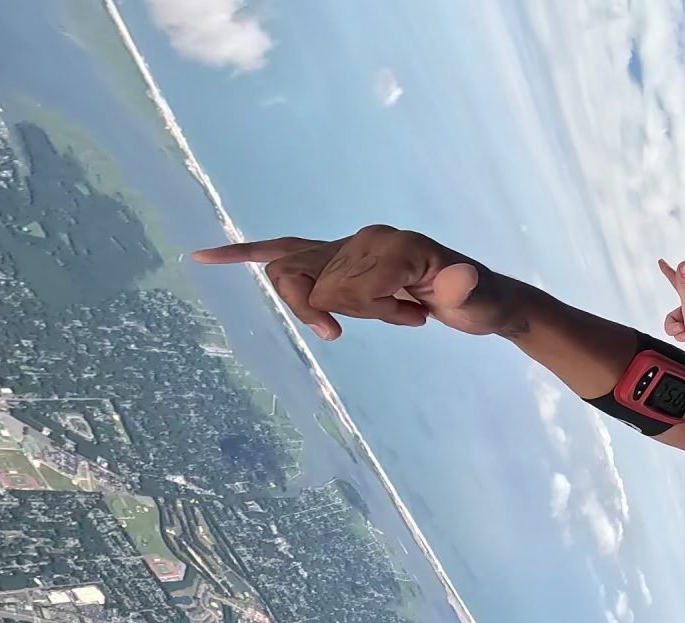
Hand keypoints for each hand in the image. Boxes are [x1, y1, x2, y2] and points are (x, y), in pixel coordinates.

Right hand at [192, 226, 508, 340]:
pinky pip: (283, 254)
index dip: (370, 309)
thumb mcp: (480, 303)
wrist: (479, 297)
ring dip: (321, 307)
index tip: (410, 320)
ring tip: (380, 315)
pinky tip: (203, 258)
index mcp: (395, 244)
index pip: (348, 281)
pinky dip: (245, 255)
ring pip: (295, 274)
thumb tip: (458, 277)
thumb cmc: (480, 302)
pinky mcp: (337, 260)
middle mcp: (365, 238)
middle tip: (384, 321)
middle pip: (311, 276)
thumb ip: (464, 291)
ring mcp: (349, 247)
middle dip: (337, 309)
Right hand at [657, 258, 684, 394]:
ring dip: (679, 332)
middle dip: (673, 324)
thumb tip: (684, 263)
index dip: (669, 272)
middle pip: (673, 312)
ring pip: (676, 323)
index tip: (661, 263)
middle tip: (684, 329)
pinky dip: (684, 336)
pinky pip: (683, 331)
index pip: (679, 282)